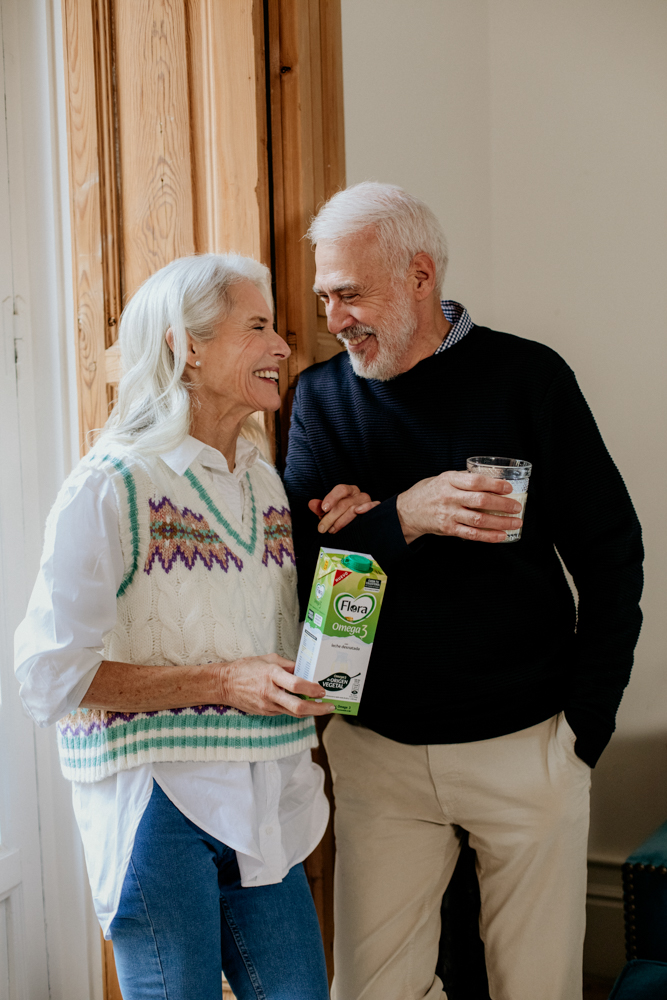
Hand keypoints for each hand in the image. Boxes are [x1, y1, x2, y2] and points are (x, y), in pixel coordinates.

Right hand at [218, 653, 334, 716]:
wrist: (225, 684)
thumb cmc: (246, 668)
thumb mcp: (269, 659)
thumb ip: (288, 665)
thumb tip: (305, 670)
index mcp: (272, 675)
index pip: (296, 684)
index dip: (312, 689)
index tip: (322, 690)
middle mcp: (270, 692)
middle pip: (298, 706)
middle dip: (317, 708)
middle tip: (329, 706)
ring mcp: (267, 705)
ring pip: (294, 713)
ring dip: (310, 712)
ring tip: (322, 707)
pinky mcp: (265, 712)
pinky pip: (285, 713)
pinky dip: (297, 710)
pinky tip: (305, 706)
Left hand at [308, 484, 379, 533]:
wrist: (356, 524)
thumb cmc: (340, 515)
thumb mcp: (328, 511)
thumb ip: (319, 507)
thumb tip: (311, 504)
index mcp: (348, 491)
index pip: (341, 489)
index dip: (332, 498)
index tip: (323, 509)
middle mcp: (358, 494)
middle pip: (345, 503)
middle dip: (331, 517)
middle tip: (322, 528)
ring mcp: (367, 502)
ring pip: (355, 509)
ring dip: (342, 521)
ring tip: (332, 530)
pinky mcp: (375, 509)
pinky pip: (374, 506)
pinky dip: (367, 508)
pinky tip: (358, 512)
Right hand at [396, 471, 522, 543]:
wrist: (407, 511)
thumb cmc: (428, 492)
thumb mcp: (442, 478)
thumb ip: (463, 478)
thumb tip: (489, 477)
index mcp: (449, 480)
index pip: (475, 481)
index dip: (494, 484)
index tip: (508, 487)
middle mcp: (449, 497)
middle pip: (480, 501)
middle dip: (502, 504)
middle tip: (516, 506)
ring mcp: (448, 515)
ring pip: (479, 519)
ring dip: (500, 522)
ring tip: (515, 522)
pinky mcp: (448, 529)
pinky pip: (472, 534)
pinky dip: (488, 536)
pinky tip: (501, 536)